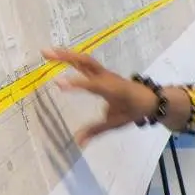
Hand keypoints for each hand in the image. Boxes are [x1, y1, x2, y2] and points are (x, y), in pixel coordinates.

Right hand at [42, 48, 157, 146]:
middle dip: (65, 57)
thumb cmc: (134, 110)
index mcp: (112, 89)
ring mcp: (104, 73)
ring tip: (46, 52)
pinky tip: (59, 56)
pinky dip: (72, 57)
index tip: (58, 83)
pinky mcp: (102, 72)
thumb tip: (78, 142)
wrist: (150, 99)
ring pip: (85, 60)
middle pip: (85, 63)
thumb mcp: (116, 122)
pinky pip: (86, 62)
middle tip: (45, 53)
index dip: (76, 84)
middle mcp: (107, 77)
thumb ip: (97, 130)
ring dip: (66, 55)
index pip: (92, 85)